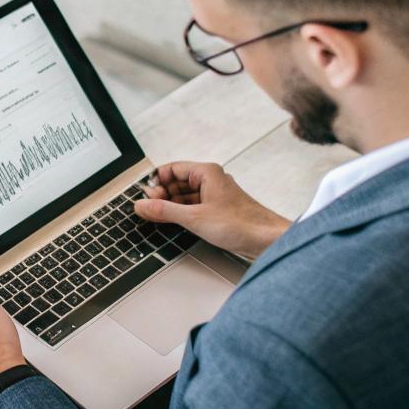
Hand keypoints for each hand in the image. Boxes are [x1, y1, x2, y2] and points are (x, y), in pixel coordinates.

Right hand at [134, 161, 290, 259]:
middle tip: (150, 208)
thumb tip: (142, 205)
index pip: (172, 168)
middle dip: (161, 194)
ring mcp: (214, 195)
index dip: (156, 181)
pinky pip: (193, 206)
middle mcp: (210, 180)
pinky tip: (174, 222)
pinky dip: (181, 212)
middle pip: (177, 181)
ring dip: (170, 205)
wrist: (265, 239)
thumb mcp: (194, 217)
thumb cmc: (241, 224)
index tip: (145, 196)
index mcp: (206, 172)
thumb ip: (164, 210)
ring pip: (184, 195)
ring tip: (157, 217)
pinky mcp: (217, 209)